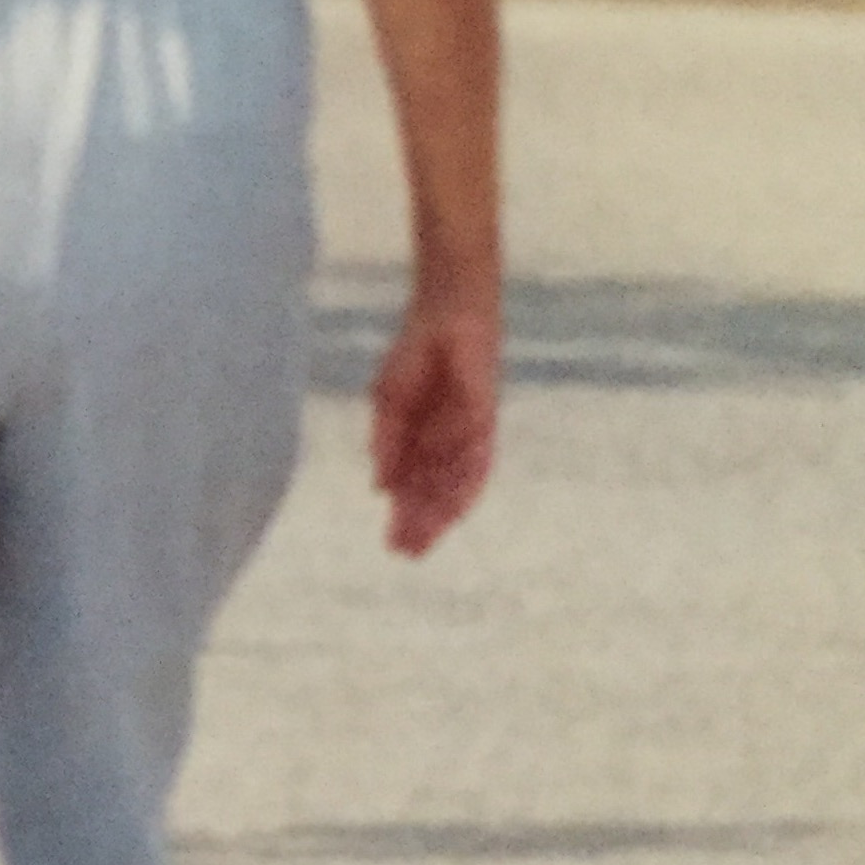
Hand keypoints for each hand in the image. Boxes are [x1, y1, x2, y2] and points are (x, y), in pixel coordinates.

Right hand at [371, 290, 499, 557]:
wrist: (445, 311)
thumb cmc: (416, 350)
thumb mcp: (388, 401)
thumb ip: (386, 442)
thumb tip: (379, 486)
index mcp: (424, 438)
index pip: (415, 487)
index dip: (405, 516)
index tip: (393, 544)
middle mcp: (449, 442)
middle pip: (435, 493)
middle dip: (421, 523)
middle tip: (406, 552)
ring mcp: (468, 433)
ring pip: (456, 484)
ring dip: (441, 513)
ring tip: (425, 538)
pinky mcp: (485, 418)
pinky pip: (478, 459)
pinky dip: (465, 484)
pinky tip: (454, 509)